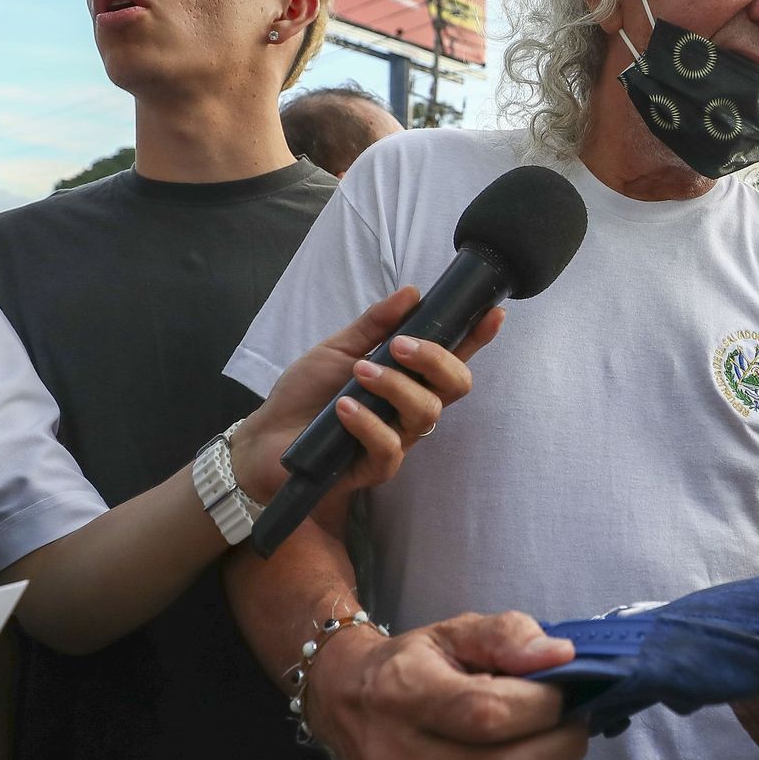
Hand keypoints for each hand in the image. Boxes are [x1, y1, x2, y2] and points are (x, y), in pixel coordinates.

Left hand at [232, 286, 503, 511]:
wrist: (266, 436)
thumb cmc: (306, 394)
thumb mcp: (338, 348)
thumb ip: (375, 325)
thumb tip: (412, 292)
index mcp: (409, 377)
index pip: (453, 357)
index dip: (477, 337)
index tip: (492, 313)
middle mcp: (411, 407)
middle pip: (456, 386)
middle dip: (437, 360)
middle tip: (400, 345)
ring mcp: (398, 438)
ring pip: (426, 413)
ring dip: (395, 386)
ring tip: (358, 374)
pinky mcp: (376, 467)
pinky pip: (390, 447)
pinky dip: (368, 424)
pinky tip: (344, 410)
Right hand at [303, 611, 587, 759]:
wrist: (348, 702)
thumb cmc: (412, 663)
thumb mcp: (456, 630)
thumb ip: (509, 635)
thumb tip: (561, 657)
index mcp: (400, 694)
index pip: (487, 715)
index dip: (543, 705)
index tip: (563, 691)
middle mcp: (392, 759)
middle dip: (559, 747)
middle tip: (572, 723)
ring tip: (543, 745)